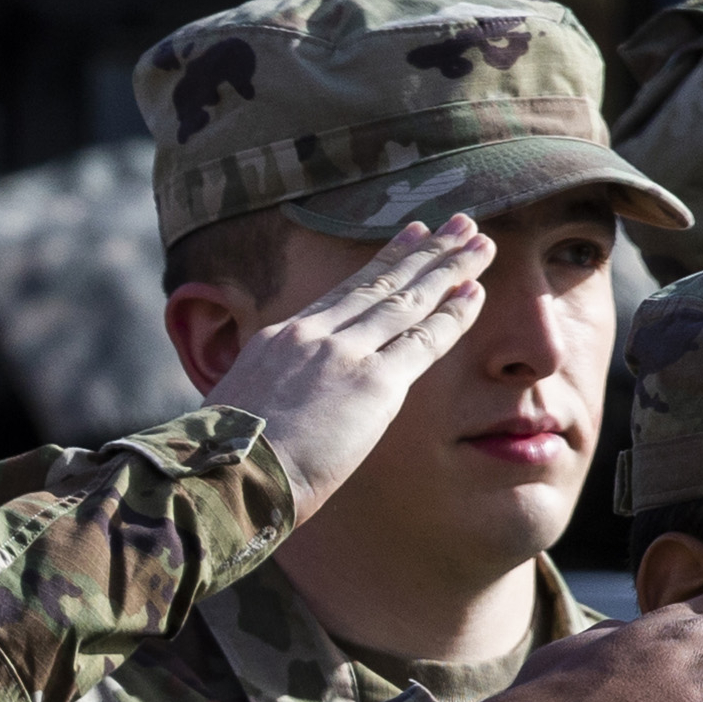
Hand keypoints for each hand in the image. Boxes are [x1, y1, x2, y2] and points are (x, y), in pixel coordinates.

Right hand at [207, 218, 492, 518]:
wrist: (225, 479)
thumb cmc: (222, 467)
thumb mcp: (236, 412)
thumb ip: (267, 398)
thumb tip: (273, 415)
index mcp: (280, 340)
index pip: (343, 294)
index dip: (383, 261)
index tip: (411, 236)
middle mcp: (314, 335)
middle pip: (380, 283)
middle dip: (425, 250)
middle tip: (460, 222)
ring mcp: (344, 355)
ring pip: (407, 300)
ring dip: (448, 267)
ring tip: (480, 241)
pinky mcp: (373, 384)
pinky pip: (424, 339)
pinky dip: (453, 312)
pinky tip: (475, 291)